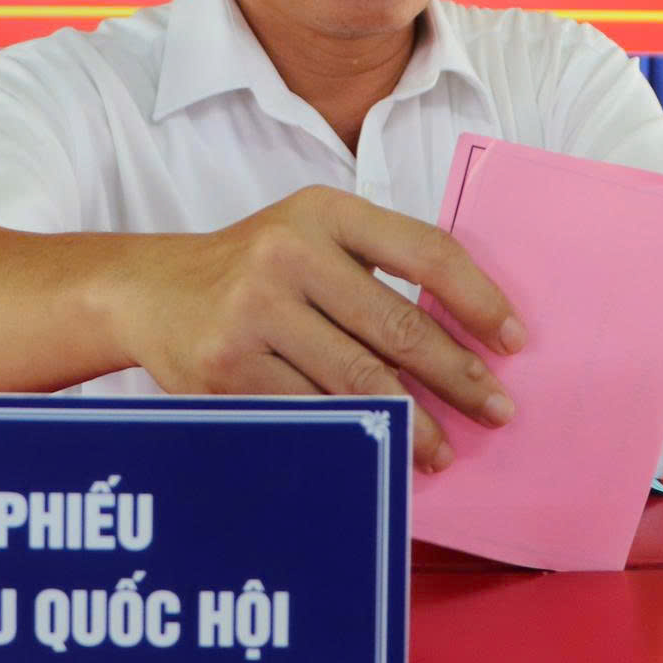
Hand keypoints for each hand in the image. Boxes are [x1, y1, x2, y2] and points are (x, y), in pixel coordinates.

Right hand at [110, 185, 524, 472]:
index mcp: (324, 211)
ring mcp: (255, 311)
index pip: (424, 250)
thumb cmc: (252, 267)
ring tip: (444, 450)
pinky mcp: (230, 367)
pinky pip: (310, 411)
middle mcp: (289, 253)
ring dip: (413, 422)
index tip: (513, 341)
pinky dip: (353, 436)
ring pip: (358, 380)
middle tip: (496, 409)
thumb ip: (375, 264)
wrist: (149, 290)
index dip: (478, 298)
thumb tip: (468, 331)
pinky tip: (380, 452)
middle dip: (458, 376)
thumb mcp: (310, 235)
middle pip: (398, 326)